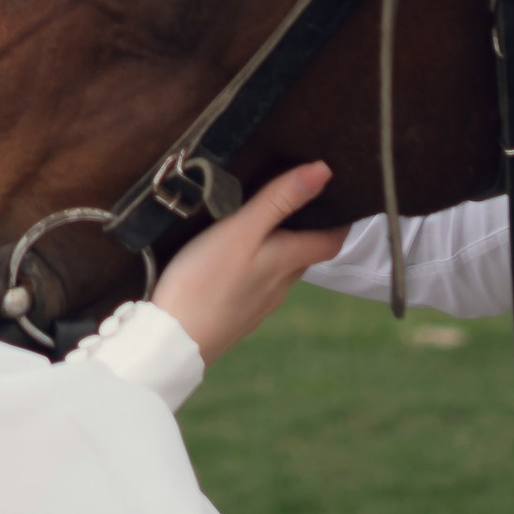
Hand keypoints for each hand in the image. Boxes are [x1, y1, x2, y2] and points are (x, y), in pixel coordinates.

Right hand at [153, 163, 345, 368]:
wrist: (173, 342)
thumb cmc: (205, 280)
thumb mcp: (242, 229)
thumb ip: (280, 200)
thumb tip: (324, 171)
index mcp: (288, 261)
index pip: (331, 241)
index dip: (340, 219)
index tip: (337, 195)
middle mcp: (281, 285)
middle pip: (306, 254)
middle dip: (307, 228)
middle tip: (296, 198)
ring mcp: (259, 304)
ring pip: (280, 271)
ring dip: (279, 248)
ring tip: (262, 223)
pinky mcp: (237, 315)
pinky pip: (257, 285)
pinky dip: (256, 267)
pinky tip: (234, 260)